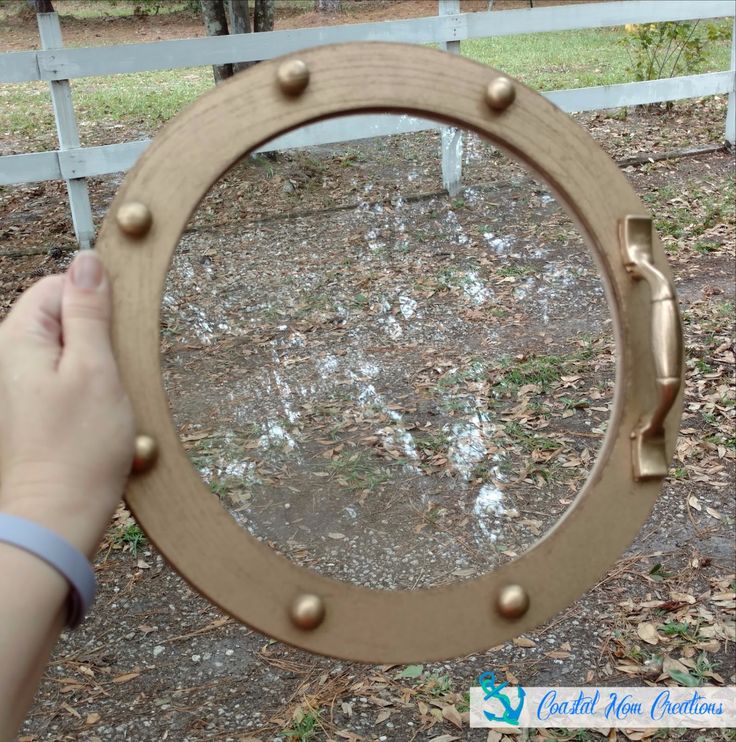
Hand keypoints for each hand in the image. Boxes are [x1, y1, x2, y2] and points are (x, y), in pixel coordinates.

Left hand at [0, 252, 134, 555]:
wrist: (60, 512)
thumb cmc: (80, 445)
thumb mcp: (95, 367)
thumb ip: (88, 311)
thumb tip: (87, 262)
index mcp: (18, 339)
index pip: (57, 286)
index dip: (93, 301)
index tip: (115, 329)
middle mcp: (9, 356)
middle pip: (62, 316)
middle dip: (97, 335)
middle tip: (111, 372)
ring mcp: (19, 383)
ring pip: (68, 347)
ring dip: (97, 363)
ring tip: (105, 397)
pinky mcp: (32, 406)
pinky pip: (66, 375)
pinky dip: (89, 385)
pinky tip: (97, 412)